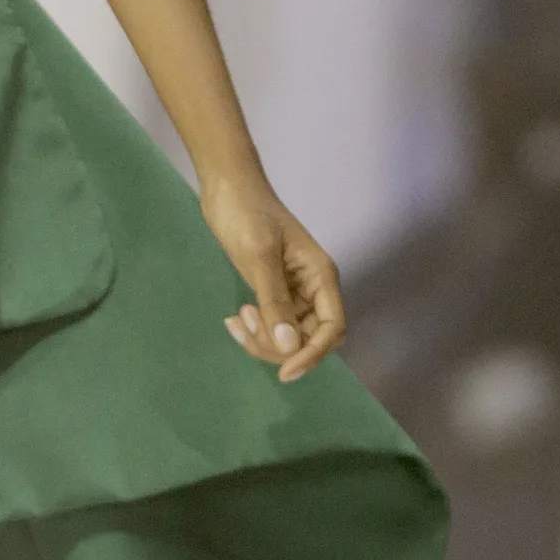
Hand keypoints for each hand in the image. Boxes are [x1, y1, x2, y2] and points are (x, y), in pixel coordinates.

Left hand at [200, 178, 344, 385]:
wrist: (227, 188)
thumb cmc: (247, 214)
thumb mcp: (260, 256)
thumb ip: (275, 302)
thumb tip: (289, 347)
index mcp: (321, 277)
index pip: (332, 328)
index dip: (313, 354)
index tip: (285, 372)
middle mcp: (312, 288)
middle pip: (309, 338)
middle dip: (279, 346)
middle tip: (245, 327)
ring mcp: (292, 291)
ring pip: (287, 336)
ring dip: (262, 339)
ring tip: (236, 319)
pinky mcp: (271, 290)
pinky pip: (271, 324)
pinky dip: (253, 329)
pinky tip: (232, 321)